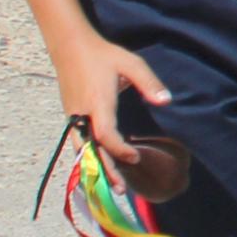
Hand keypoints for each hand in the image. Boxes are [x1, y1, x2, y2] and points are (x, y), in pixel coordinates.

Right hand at [50, 32, 172, 180]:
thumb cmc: (104, 55)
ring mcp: (72, 116)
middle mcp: (81, 114)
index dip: (119, 149)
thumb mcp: (131, 63)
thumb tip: (166, 101)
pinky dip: (87, 157)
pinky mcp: (70, 116)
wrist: (70, 46)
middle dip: (105, 171)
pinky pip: (77, 143)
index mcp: (98, 103)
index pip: (105, 134)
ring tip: (111, 185)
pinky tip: (97, 167)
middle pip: (90, 150)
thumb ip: (149, 83)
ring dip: (95, 168)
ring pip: (80, 150)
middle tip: (121, 190)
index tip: (135, 157)